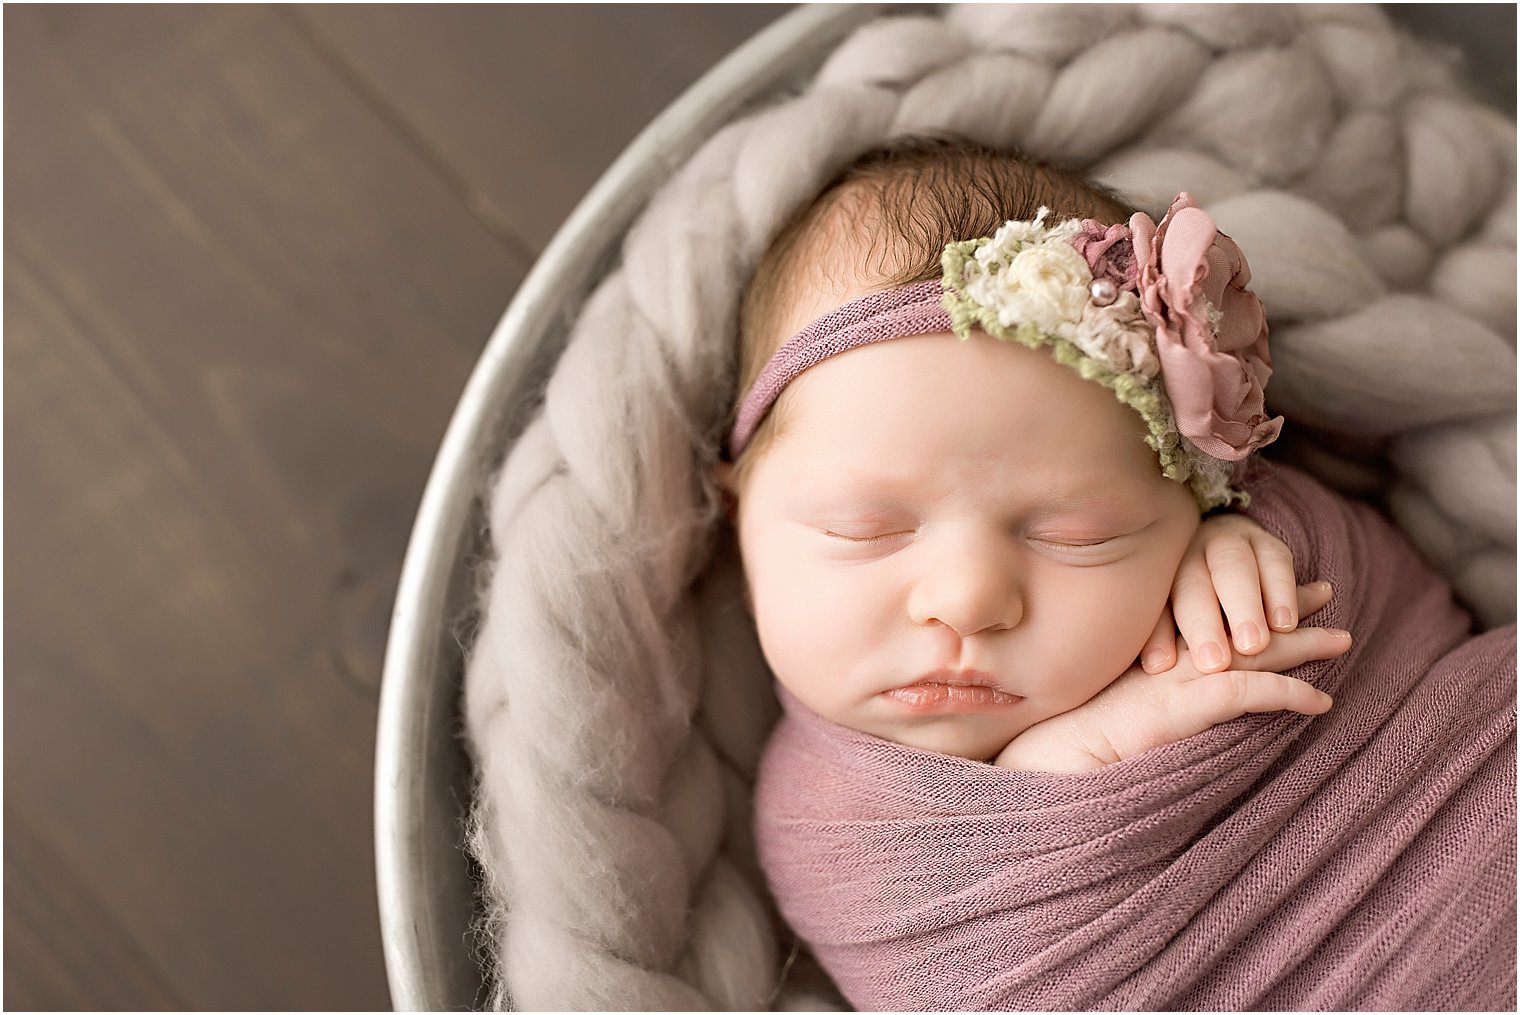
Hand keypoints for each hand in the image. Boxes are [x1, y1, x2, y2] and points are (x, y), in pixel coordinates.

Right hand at [995, 586, 1347, 772]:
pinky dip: (1289, 694)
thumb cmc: (1066, 742)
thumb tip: (1160, 696)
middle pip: (1234, 621)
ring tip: (1343, 639)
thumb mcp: (1110, 705)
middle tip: (1320, 589)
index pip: (1204, 615)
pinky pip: (1250, 694)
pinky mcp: (1183, 706)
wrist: (1047, 756)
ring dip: (1301, 644)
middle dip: (1281, 606)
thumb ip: (1140, 692)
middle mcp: (1165, 657)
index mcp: (1147, 652)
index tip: (1272, 589)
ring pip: (1251, 651)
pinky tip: (1322, 702)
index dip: (1242, 601)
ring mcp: (1174, 678)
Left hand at [1141, 513, 1322, 675]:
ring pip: (1233, 568)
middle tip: (1216, 663)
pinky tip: (1285, 624)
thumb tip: (1154, 667)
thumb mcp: (1173, 619)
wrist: (1230, 555)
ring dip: (1244, 607)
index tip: (1161, 667)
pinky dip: (1282, 594)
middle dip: (1203, 624)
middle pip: (1192, 584)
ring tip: (1257, 645)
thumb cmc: (1194, 604)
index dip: (1158, 636)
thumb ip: (1162, 638)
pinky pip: (1276, 562)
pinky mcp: (1269, 545)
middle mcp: (1191, 552)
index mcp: (1160, 573)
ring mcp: (1230, 542)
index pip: (1155, 605)